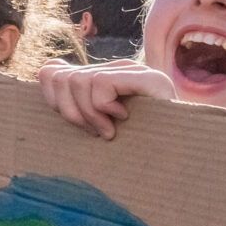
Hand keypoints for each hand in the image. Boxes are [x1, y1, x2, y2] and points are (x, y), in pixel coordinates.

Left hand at [35, 60, 174, 140]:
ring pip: (79, 80)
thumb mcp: (93, 126)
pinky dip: (104, 107)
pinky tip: (122, 119)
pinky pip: (101, 83)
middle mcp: (116, 69)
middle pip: (61, 78)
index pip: (51, 72)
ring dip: (90, 114)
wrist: (177, 157)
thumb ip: (74, 100)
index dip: (53, 100)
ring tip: (109, 130)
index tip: (76, 123)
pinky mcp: (150, 79)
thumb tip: (48, 70)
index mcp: (101, 76)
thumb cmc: (133, 147)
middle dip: (71, 112)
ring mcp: (134, 71)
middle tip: (94, 131)